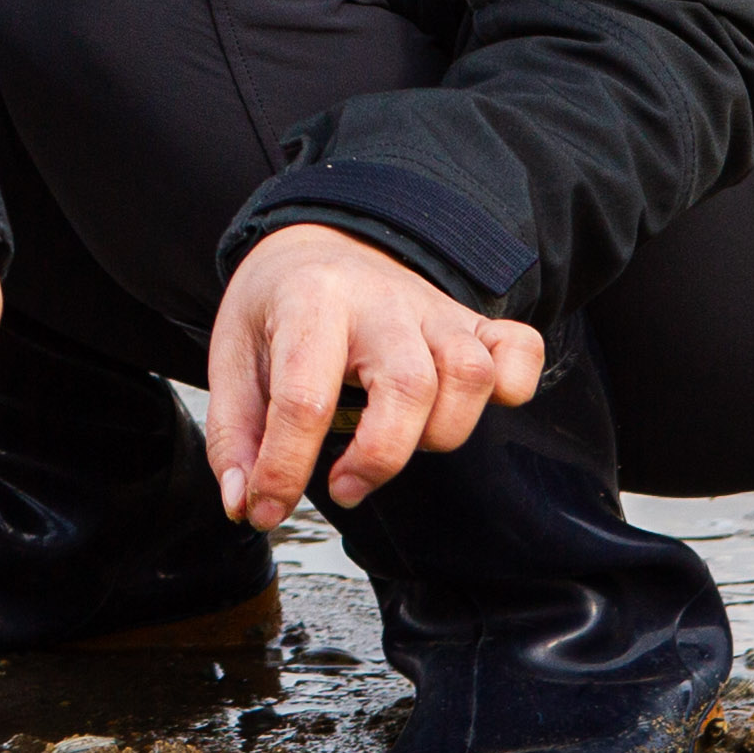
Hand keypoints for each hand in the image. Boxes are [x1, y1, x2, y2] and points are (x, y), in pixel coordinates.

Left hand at [202, 221, 543, 525]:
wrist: (320, 242)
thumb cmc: (278, 307)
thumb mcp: (233, 356)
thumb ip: (234, 435)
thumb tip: (246, 506)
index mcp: (310, 302)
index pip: (305, 398)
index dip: (284, 470)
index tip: (266, 510)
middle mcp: (381, 302)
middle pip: (410, 387)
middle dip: (379, 457)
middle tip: (341, 485)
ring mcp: (434, 309)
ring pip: (471, 375)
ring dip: (440, 432)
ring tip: (392, 440)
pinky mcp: (472, 320)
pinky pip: (520, 350)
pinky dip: (511, 386)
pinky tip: (459, 408)